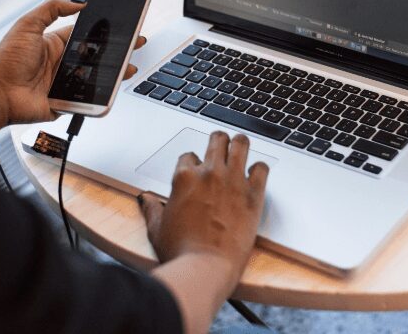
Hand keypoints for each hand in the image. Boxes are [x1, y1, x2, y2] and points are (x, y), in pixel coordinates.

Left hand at [0, 0, 145, 145]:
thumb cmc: (6, 61)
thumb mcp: (27, 25)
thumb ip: (51, 9)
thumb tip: (77, 2)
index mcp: (55, 43)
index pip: (86, 34)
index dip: (104, 29)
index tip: (121, 23)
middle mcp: (63, 62)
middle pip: (97, 55)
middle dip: (118, 49)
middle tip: (136, 42)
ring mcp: (66, 82)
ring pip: (98, 76)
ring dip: (116, 71)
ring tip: (130, 65)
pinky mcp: (67, 101)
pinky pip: (89, 97)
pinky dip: (102, 94)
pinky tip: (115, 86)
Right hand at [139, 132, 269, 290]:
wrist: (205, 267)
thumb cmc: (181, 251)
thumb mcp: (157, 229)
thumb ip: (151, 209)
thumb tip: (145, 199)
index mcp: (184, 177)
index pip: (189, 155)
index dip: (193, 163)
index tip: (196, 171)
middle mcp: (209, 173)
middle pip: (217, 139)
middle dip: (218, 141)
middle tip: (221, 147)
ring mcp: (233, 181)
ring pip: (241, 144)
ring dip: (240, 144)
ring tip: (241, 148)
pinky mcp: (253, 195)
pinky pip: (262, 168)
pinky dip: (259, 169)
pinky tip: (256, 175)